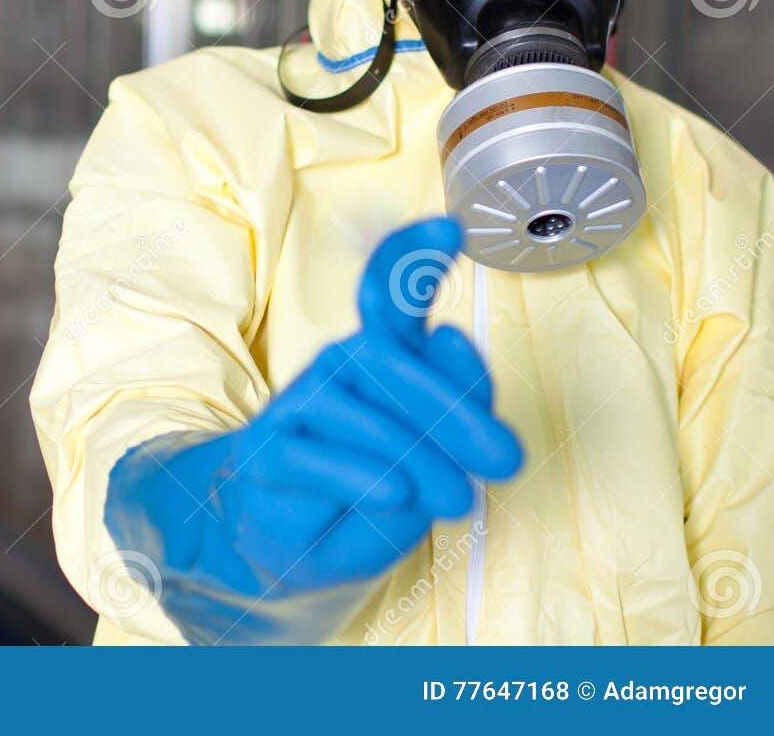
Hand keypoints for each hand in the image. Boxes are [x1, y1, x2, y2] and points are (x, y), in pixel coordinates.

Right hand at [105, 217, 521, 642]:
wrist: (280, 545)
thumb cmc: (366, 493)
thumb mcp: (435, 454)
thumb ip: (454, 398)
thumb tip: (452, 336)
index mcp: (378, 361)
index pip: (387, 295)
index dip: (412, 256)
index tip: (451, 228)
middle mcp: (336, 370)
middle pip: (388, 359)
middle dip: (454, 408)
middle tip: (506, 459)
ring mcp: (297, 408)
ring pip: (361, 410)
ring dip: (420, 455)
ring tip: (457, 502)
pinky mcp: (267, 454)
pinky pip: (316, 455)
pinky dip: (361, 475)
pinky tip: (396, 494)